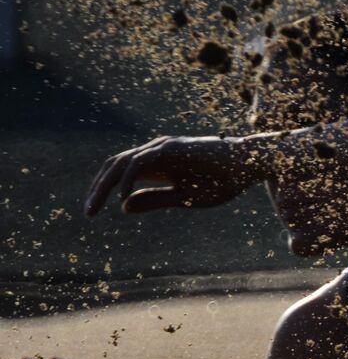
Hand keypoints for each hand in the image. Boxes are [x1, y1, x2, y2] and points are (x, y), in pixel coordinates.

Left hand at [84, 135, 263, 215]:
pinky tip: (121, 196)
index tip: (94, 210)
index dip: (104, 189)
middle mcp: (156, 151)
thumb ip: (155, 199)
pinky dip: (128, 179)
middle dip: (97, 188)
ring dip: (105, 185)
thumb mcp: (184, 197)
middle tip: (87, 212)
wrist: (249, 165)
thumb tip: (123, 206)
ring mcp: (163, 147)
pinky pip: (140, 162)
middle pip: (114, 166)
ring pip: (122, 162)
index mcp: (158, 163)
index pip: (120, 172)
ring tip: (94, 206)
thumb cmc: (223, 181)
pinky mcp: (171, 148)